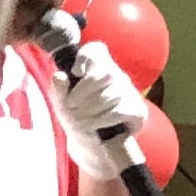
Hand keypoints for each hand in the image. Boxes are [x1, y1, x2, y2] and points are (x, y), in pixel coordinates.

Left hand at [55, 35, 152, 152]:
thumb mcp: (62, 104)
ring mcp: (129, 93)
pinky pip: (119, 111)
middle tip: (72, 105)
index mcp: (98, 68)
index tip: (75, 73)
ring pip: (111, 95)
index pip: (96, 50)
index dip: (86, 58)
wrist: (94, 144)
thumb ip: (58, 89)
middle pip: (105, 73)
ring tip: (79, 119)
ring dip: (90, 109)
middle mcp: (117, 76)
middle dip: (84, 90)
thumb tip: (59, 76)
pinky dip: (101, 119)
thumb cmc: (78, 117)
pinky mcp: (137, 111)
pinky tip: (92, 125)